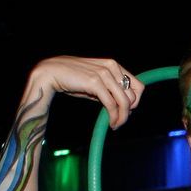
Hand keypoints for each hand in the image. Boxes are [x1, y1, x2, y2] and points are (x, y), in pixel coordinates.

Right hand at [27, 55, 144, 128]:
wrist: (51, 73)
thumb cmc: (73, 79)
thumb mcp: (95, 82)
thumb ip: (110, 90)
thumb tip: (124, 106)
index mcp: (113, 65)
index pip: (138, 86)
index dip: (135, 102)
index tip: (126, 111)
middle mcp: (111, 67)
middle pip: (134, 96)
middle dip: (128, 112)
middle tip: (118, 121)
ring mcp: (104, 74)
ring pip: (125, 102)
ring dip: (122, 118)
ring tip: (115, 125)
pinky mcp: (95, 82)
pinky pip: (112, 105)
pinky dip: (114, 117)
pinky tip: (111, 124)